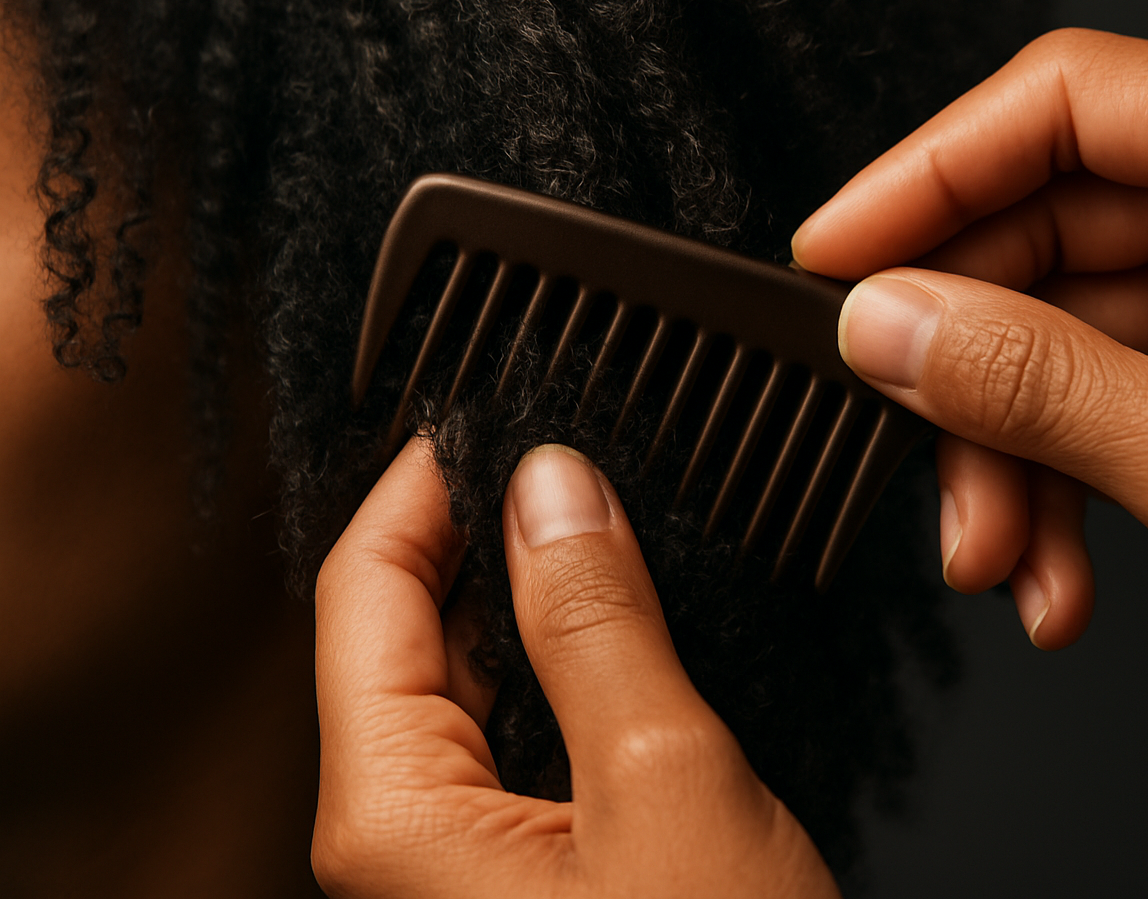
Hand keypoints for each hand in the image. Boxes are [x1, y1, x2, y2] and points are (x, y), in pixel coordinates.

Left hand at [311, 440, 837, 896]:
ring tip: (596, 518)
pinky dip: (556, 660)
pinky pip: (513, 732)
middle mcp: (404, 835)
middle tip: (560, 452)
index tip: (488, 414)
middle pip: (401, 632)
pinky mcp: (526, 864)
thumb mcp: (663, 775)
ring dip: (523, 592)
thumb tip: (551, 485)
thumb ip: (596, 617)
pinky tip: (617, 620)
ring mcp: (462, 855)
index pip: (363, 593)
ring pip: (463, 679)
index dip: (421, 488)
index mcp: (395, 812)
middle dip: (473, 531)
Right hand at [792, 29, 1147, 828]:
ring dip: (1001, 457)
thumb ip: (1035, 385)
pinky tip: (1050, 581)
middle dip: (967, 359)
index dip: (934, 170)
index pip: (1074, 106)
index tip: (835, 249)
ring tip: (996, 556)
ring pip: (1047, 341)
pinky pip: (1080, 416)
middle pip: (1042, 233)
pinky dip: (1046, 498)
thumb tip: (887, 323)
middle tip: (899, 429)